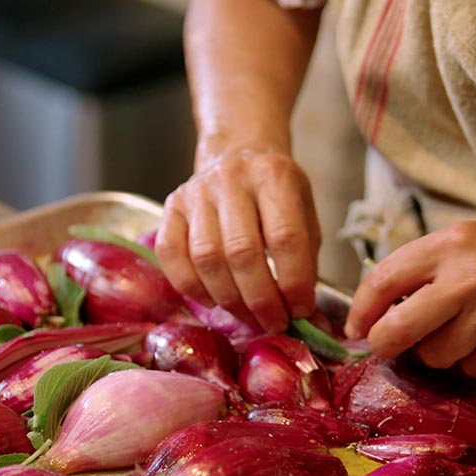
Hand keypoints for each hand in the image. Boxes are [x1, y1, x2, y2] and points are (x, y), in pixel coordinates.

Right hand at [156, 148, 321, 333]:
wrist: (237, 153)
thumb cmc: (275, 193)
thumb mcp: (303, 212)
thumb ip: (305, 258)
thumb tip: (306, 315)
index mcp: (274, 176)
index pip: (285, 237)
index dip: (294, 282)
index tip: (300, 310)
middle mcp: (232, 179)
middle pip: (241, 252)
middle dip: (260, 299)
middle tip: (273, 322)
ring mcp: (196, 192)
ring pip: (206, 258)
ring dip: (229, 299)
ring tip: (248, 316)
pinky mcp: (170, 207)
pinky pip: (171, 256)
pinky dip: (191, 287)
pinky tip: (212, 300)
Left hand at [343, 218, 475, 376]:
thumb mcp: (472, 241)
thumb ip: (427, 269)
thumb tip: (379, 310)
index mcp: (451, 243)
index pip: (383, 279)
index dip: (361, 310)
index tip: (356, 327)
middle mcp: (468, 276)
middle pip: (397, 329)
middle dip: (384, 345)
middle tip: (387, 347)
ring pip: (434, 355)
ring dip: (440, 353)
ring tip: (465, 331)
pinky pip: (471, 368)